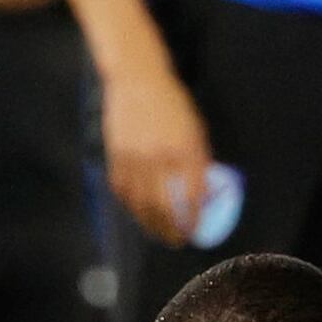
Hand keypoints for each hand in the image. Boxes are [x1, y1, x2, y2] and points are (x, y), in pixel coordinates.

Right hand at [103, 56, 216, 243]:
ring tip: (159, 234)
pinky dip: (130, 206)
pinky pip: (122, 190)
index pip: (192, 195)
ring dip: (150, 224)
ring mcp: (134, 158)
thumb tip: (205, 191)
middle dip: (171, 229)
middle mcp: (159, 157)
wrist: (137, 80)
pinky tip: (138, 213)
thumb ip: (200, 160)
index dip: (193, 217)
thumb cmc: (172, 104)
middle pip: (163, 207)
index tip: (196, 229)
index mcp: (185, 149)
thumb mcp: (196, 129)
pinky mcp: (115, 156)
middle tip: (177, 241)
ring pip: (140, 204)